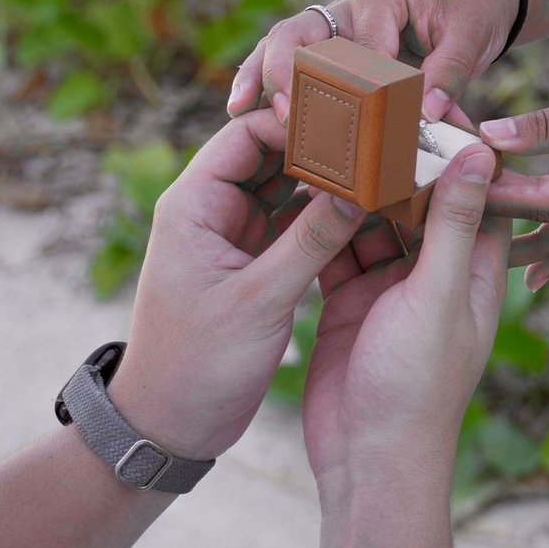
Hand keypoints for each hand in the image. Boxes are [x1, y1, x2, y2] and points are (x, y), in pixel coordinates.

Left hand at [110, 110, 388, 465]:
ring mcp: (233, 235)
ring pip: (288, 186)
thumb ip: (310, 242)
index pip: (248, 134)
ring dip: (328, 180)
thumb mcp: (258, 301)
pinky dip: (325, 215)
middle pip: (271, 153)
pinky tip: (366, 211)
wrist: (168, 425)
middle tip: (377, 140)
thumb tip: (360, 188)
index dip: (297, 123)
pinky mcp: (252, 261)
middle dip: (321, 146)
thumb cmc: (196, 366)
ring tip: (380, 169)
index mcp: (193, 205)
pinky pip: (294, 221)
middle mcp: (212, 210)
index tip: (352, 124)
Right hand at [227, 0, 523, 126]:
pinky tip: (240, 109)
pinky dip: (266, 81)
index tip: (357, 127)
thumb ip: (450, 75)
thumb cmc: (475, 12)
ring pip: (285, 45)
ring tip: (237, 111)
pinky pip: (293, 60)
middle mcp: (350, 4)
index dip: (357, 89)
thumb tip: (425, 115)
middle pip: (302, 33)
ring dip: (261, 76)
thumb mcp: (472, 38)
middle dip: (285, 72)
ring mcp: (337, 23)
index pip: (359, 47)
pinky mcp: (333, 44)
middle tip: (280, 111)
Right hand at [297, 134, 510, 495]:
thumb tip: (481, 152)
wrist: (366, 465)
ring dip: (358, 181)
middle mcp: (436, 273)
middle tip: (369, 103)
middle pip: (422, 196)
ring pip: (377, 216)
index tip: (433, 97)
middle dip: (399, 155)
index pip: (478, 189)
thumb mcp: (437, 298)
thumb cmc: (416, 390)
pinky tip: (303, 178)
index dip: (460, 144)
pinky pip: (339, 244)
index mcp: (474, 270)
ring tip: (332, 129)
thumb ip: (453, 226)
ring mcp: (391, 286)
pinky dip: (325, 216)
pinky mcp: (350, 300)